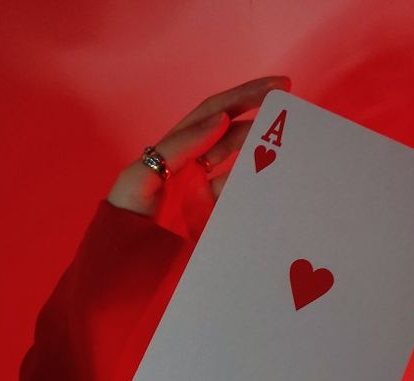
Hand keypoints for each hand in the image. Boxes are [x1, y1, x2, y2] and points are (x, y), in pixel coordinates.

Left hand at [107, 75, 290, 241]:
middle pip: (235, 135)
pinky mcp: (214, 218)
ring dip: (263, 155)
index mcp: (178, 148)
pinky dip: (257, 189)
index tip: (278, 85)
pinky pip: (240, 198)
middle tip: (293, 113)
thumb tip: (221, 120)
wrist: (120, 261)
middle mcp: (195, 165)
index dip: (245, 97)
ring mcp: (207, 192)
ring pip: (242, 166)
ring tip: (288, 147)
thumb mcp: (142, 174)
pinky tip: (273, 183)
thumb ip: (180, 147)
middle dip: (263, 121)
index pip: (216, 113)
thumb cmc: (125, 212)